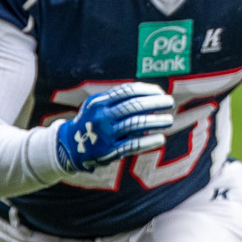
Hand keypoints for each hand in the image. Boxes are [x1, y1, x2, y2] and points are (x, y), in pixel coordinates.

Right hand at [55, 83, 175, 172]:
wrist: (70, 146)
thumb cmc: (93, 121)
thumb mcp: (100, 106)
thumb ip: (120, 99)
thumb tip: (154, 93)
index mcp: (100, 102)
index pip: (128, 91)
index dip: (147, 91)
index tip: (161, 92)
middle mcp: (101, 117)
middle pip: (134, 106)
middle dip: (155, 102)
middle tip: (170, 102)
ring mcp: (105, 134)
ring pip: (135, 124)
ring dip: (156, 121)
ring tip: (169, 120)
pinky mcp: (108, 151)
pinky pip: (132, 145)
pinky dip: (149, 141)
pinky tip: (161, 138)